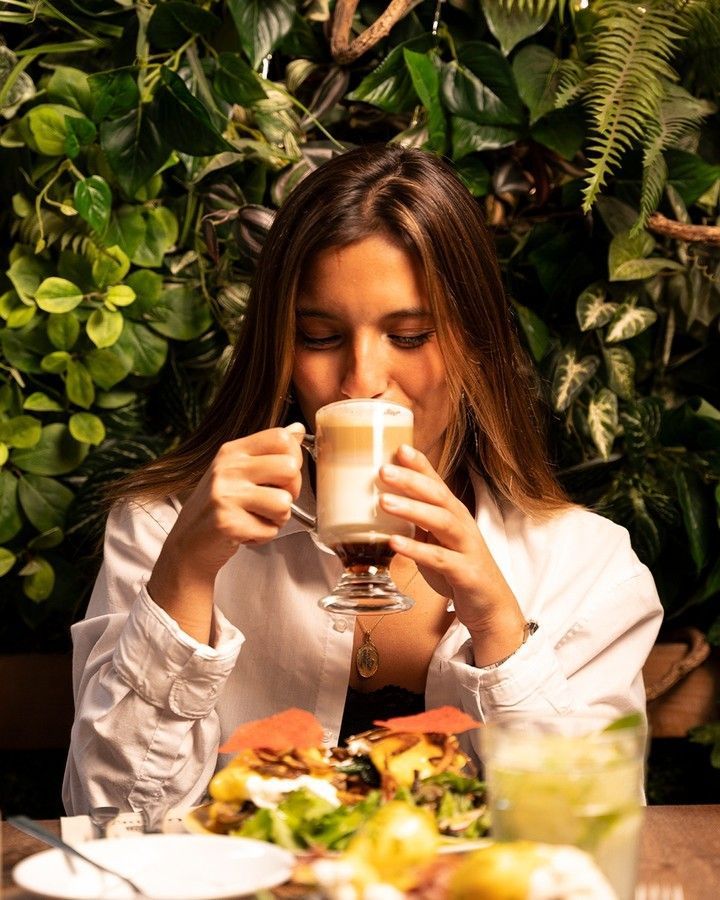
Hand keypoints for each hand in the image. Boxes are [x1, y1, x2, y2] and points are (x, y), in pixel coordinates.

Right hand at [147, 424, 303, 641]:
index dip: (294, 458)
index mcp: (233, 451)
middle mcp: (228, 468)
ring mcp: (225, 495)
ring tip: (257, 518)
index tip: (282, 475)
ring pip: (284, 503)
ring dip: (277, 518)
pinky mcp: (227, 523)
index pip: (281, 438)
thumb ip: (268, 450)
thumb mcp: (239, 470)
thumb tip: (298, 429)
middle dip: (291, 491)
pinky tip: (245, 532)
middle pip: (290, 468)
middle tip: (273, 501)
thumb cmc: (220, 504)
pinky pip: (271, 530)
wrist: (188, 542)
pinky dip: (263, 536)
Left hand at [379, 445, 525, 661]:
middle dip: (412, 480)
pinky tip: (394, 544)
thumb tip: (384, 501)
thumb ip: (417, 521)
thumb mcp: (435, 540)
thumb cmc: (459, 569)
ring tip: (384, 501)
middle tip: (383, 470)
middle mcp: (463, 525)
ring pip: (442, 521)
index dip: (420, 464)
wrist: (490, 607)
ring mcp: (467, 548)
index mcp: (454, 514)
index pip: (437, 482)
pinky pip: (440, 559)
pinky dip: (417, 550)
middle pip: (439, 495)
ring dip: (413, 509)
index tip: (399, 447)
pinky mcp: (466, 573)